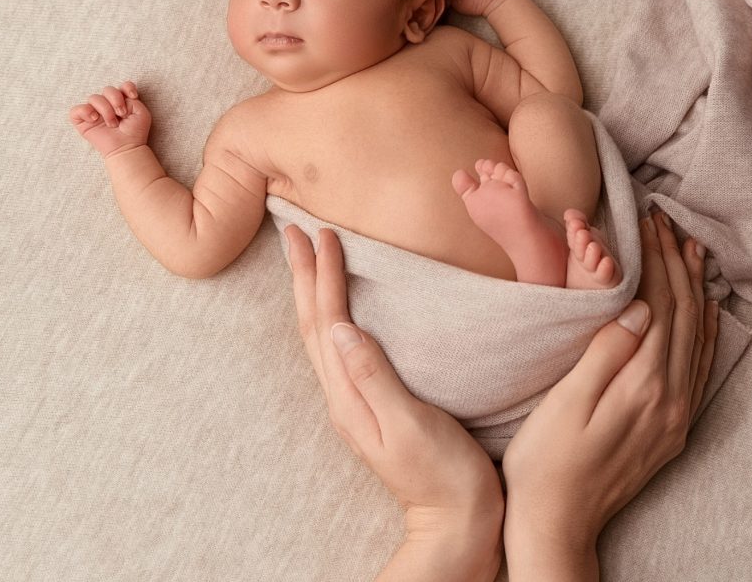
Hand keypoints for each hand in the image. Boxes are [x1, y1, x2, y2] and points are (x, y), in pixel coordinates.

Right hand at [68, 81, 150, 157]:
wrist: (127, 148)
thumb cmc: (135, 132)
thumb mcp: (140, 112)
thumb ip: (131, 99)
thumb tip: (117, 98)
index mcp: (122, 101)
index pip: (122, 86)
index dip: (127, 87)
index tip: (133, 97)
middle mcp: (107, 104)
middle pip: (108, 89)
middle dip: (116, 100)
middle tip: (122, 114)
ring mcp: (94, 112)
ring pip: (94, 98)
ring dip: (105, 110)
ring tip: (112, 124)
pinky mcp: (82, 121)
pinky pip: (75, 110)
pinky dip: (85, 111)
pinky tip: (94, 119)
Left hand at [287, 225, 502, 581]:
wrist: (457, 520)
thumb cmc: (444, 473)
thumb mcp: (411, 424)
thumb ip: (375, 376)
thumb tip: (341, 328)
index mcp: (350, 397)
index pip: (329, 323)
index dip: (324, 276)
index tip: (323, 235)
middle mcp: (345, 397)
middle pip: (314, 325)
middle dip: (304, 275)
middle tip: (295, 231)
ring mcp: (356, 402)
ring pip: (323, 335)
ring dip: (312, 292)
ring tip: (306, 258)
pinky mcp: (373, 404)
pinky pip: (342, 348)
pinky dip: (333, 315)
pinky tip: (340, 307)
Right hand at [501, 210, 719, 580]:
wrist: (556, 524)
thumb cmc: (546, 461)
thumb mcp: (566, 401)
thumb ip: (607, 352)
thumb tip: (642, 307)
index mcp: (644, 385)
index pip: (661, 303)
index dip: (657, 258)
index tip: (649, 220)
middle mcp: (670, 399)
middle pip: (685, 314)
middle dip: (677, 262)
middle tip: (666, 221)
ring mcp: (676, 416)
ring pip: (697, 336)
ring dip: (696, 289)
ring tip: (692, 250)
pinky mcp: (672, 429)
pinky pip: (700, 369)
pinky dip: (705, 332)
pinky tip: (705, 312)